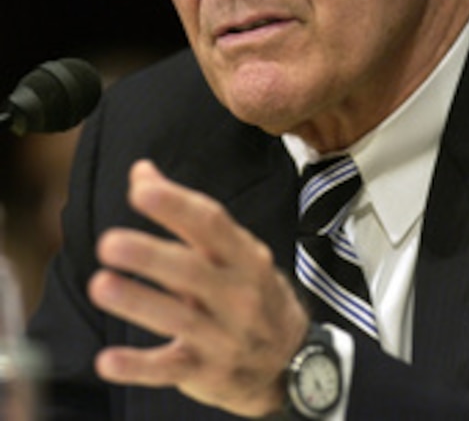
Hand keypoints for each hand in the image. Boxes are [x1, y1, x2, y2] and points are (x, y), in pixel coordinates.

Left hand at [88, 159, 307, 416]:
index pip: (211, 224)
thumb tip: (141, 172)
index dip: (175, 205)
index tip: (139, 190)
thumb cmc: (249, 289)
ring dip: (138, 303)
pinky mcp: (208, 373)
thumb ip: (185, 213)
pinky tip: (105, 361)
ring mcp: (225, 336)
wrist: (292, 358)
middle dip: (150, 256)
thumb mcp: (231, 249)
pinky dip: (138, 367)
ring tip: (100, 285)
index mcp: (244, 256)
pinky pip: (170, 370)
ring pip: (179, 319)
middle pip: (192, 271)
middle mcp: (239, 294)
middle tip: (107, 243)